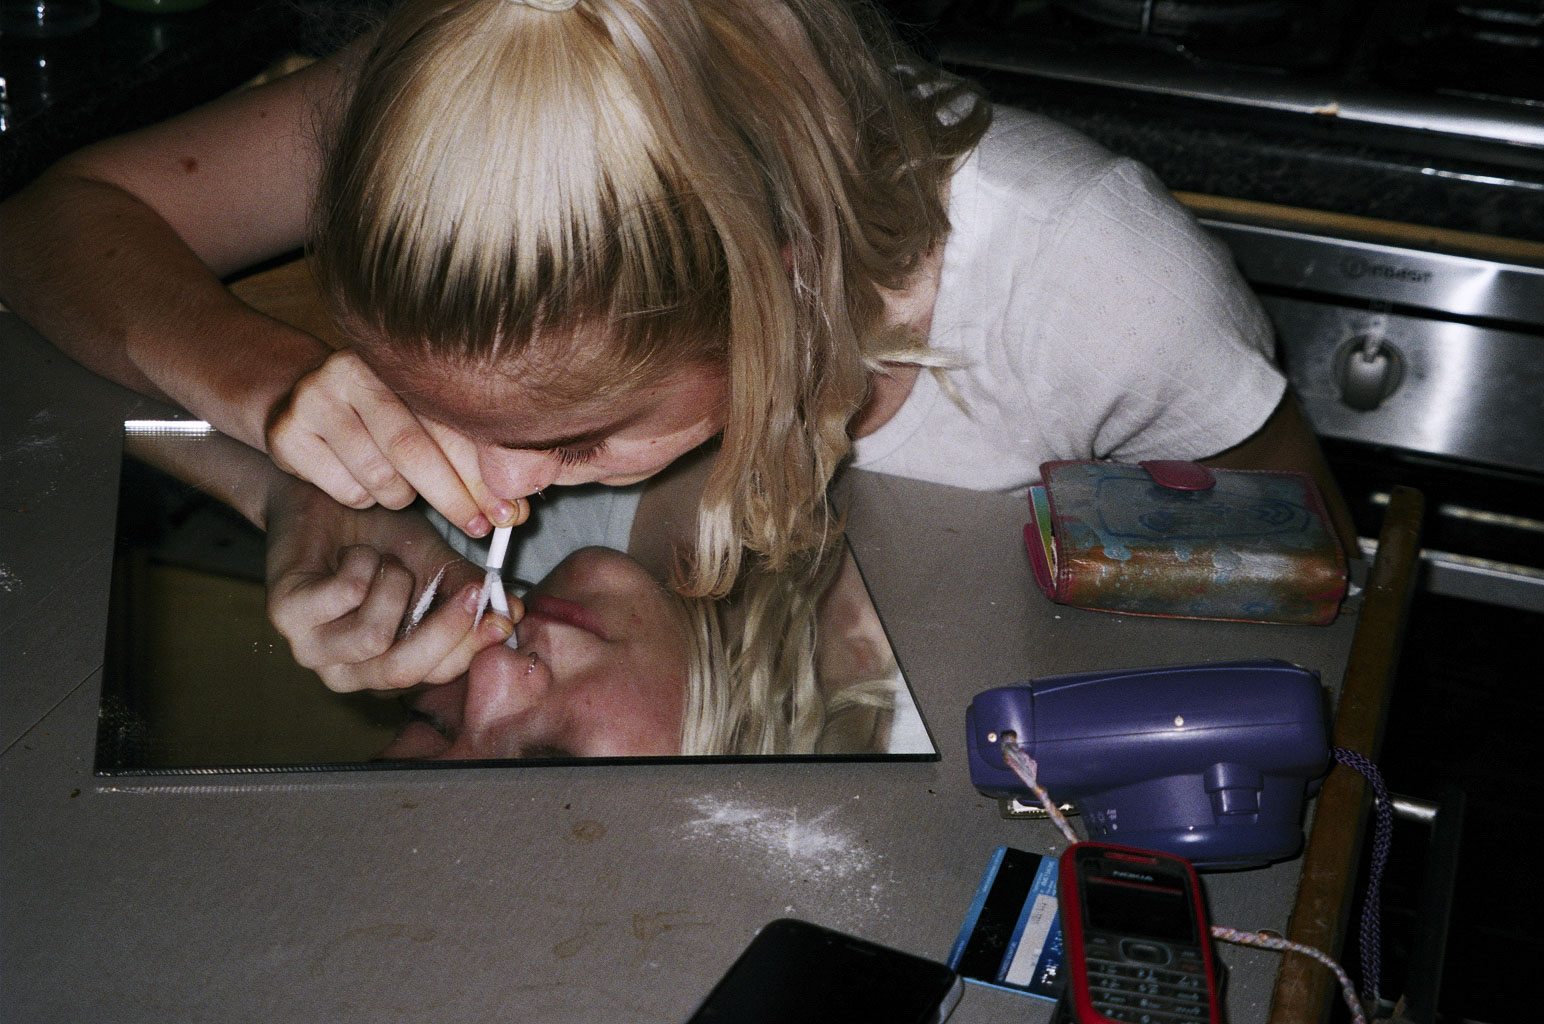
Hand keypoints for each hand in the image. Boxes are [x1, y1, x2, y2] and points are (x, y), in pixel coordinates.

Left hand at [264, 479, 528, 692]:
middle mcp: (347, 670)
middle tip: (475, 589)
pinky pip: (346, 596)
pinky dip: (363, 564)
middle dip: (445, 629)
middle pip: (403, 671)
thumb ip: (469, 593)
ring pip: (374, 636)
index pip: (434, 675)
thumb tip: (512, 614)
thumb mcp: (436, 566)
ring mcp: (311, 648)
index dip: (471, 648)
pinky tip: (355, 555)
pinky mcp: (284, 616)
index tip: (504, 616)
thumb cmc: (382, 539)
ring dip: (394, 583)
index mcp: (386, 665)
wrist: (326, 499)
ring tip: (385, 560)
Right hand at [265, 348, 523, 536]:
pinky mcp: (287, 433)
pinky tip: (363, 481)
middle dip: (454, 497)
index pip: (447, 422)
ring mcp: (314, 400)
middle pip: (411, 449)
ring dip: (401, 497)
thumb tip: (514, 507)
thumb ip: (465, 453)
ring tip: (401, 488)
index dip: (481, 472)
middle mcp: (351, 372)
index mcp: (395, 362)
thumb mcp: (421, 417)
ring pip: (379, 477)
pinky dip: (365, 499)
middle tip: (479, 525)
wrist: (301, 401)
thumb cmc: (379, 416)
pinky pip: (346, 490)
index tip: (508, 511)